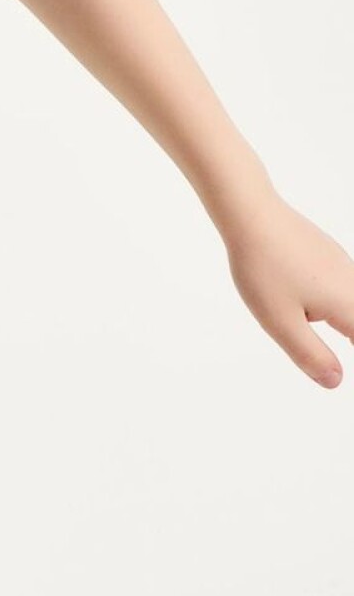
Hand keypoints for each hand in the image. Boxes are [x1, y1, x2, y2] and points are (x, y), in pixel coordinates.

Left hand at [225, 195, 352, 388]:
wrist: (251, 214)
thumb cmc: (263, 269)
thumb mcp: (282, 322)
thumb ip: (311, 355)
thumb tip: (336, 381)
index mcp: (348, 305)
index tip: (343, 353)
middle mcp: (352, 284)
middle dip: (350, 335)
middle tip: (336, 346)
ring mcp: (342, 265)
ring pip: (351, 301)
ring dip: (346, 321)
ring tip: (324, 329)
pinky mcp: (328, 253)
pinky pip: (343, 285)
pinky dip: (338, 302)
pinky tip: (309, 301)